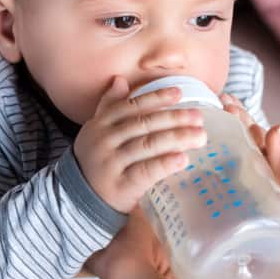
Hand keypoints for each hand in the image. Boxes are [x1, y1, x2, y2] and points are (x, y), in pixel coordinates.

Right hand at [73, 76, 206, 213]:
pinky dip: (165, 164)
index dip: (156, 98)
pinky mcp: (120, 185)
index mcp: (101, 124)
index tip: (179, 94)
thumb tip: (120, 80)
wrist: (80, 197)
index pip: (131, 106)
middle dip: (174, 118)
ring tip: (199, 136)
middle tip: (198, 117)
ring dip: (176, 139)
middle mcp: (104, 140)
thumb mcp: (96, 131)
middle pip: (143, 124)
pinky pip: (145, 171)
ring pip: (147, 145)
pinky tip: (183, 159)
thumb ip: (109, 106)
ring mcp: (111, 163)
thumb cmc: (95, 160)